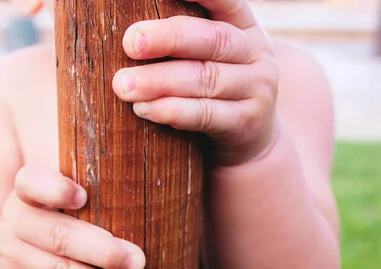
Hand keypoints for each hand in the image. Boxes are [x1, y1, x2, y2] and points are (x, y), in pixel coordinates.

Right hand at [0, 164, 145, 268]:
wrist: (20, 248)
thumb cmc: (64, 214)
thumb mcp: (70, 190)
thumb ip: (96, 181)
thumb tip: (146, 159)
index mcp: (28, 190)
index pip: (32, 182)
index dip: (56, 189)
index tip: (83, 196)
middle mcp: (15, 222)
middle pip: (60, 237)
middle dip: (104, 253)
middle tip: (138, 261)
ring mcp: (12, 258)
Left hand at [113, 0, 278, 165]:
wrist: (253, 142)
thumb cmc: (217, 91)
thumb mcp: (211, 58)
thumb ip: (183, 42)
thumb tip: (131, 34)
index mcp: (243, 26)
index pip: (224, 0)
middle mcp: (255, 52)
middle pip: (211, 40)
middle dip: (167, 39)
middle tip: (130, 42)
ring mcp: (256, 88)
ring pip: (204, 79)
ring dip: (159, 81)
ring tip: (124, 85)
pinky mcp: (246, 122)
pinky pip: (205, 114)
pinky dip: (172, 111)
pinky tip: (144, 109)